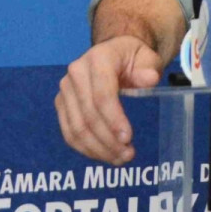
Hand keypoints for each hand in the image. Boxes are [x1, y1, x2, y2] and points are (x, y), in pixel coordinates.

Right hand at [55, 36, 161, 163]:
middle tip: (128, 155)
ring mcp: (65, 90)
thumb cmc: (133, 57)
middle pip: (88, 115)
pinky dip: (85, 147)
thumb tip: (149, 79)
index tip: (128, 138)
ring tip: (119, 159)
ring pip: (76, 127)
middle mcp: (76, 73)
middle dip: (108, 140)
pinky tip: (103, 155)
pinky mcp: (61, 104)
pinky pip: (69, 131)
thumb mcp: (147, 57)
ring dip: (97, 148)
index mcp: (98, 59)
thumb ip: (148, 68)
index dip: (113, 119)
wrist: (114, 52)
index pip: (102, 95)